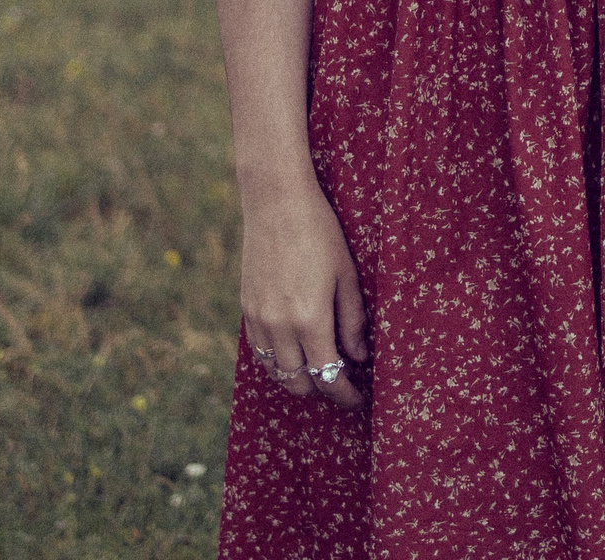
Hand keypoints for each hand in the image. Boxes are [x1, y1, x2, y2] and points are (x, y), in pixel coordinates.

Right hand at [239, 178, 368, 409]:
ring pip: (276, 371)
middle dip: (322, 390)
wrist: (277, 203)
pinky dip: (277, 361)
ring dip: (297, 379)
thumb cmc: (320, 234)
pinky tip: (294, 353)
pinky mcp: (246, 309)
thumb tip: (357, 357)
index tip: (358, 400)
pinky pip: (259, 351)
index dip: (345, 395)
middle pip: (299, 382)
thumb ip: (352, 321)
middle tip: (342, 385)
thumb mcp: (347, 276)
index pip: (328, 376)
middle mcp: (279, 327)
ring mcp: (258, 319)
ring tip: (319, 372)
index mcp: (310, 320)